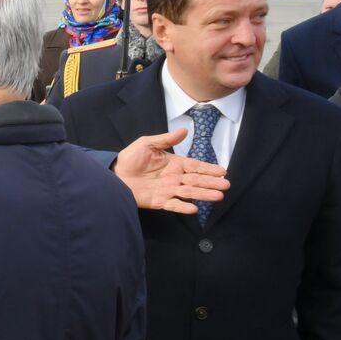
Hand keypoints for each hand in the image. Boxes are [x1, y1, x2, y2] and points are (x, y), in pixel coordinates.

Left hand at [113, 129, 229, 213]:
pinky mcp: (158, 201)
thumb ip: (166, 139)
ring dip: (203, 195)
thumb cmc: (130, 158)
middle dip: (211, 183)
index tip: (223, 171)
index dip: (209, 169)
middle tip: (226, 185)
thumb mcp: (147, 143)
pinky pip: (173, 204)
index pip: (195, 166)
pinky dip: (183, 207)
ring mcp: (167, 190)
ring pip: (189, 193)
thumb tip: (185, 130)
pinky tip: (194, 209)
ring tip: (218, 196)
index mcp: (174, 164)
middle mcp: (174, 178)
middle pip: (196, 180)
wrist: (113, 174)